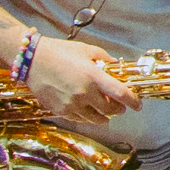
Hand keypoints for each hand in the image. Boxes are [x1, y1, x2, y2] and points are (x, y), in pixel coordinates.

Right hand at [22, 36, 138, 124]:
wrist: (32, 60)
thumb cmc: (60, 52)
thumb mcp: (87, 50)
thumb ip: (104, 59)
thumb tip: (115, 65)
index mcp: (94, 76)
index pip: (120, 93)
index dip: (132, 101)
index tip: (138, 105)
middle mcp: (84, 92)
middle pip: (110, 110)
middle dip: (118, 110)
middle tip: (120, 107)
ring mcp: (71, 104)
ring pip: (95, 119)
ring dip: (104, 117)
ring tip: (105, 112)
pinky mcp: (60, 110)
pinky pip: (79, 119)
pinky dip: (87, 117)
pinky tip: (87, 111)